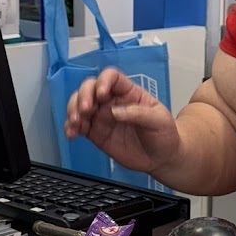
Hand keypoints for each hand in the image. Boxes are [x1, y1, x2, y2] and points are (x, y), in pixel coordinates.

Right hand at [63, 68, 180, 174]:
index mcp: (129, 92)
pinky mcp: (96, 133)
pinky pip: (78, 126)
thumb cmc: (164, 134)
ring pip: (80, 105)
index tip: (102, 94)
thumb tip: (115, 111)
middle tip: (86, 109)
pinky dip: (71, 128)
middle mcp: (112, 101)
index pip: (112, 77)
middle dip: (83, 96)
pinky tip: (71, 133)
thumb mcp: (159, 120)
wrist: (162, 158)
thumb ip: (138, 113)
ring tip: (75, 122)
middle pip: (90, 88)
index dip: (104, 81)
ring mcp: (102, 116)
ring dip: (73, 110)